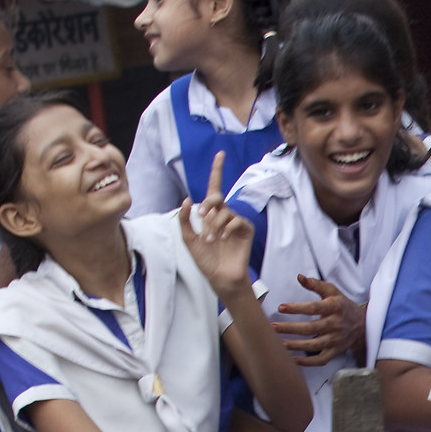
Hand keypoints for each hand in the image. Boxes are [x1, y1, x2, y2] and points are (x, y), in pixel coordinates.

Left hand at [177, 152, 254, 298]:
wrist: (220, 277)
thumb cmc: (205, 260)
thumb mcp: (188, 239)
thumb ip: (185, 220)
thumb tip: (188, 200)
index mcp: (210, 214)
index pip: (214, 188)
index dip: (217, 170)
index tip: (220, 154)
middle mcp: (223, 215)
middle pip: (217, 196)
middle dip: (208, 204)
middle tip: (202, 216)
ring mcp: (235, 222)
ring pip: (224, 211)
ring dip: (214, 224)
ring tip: (210, 240)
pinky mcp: (245, 230)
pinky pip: (236, 220)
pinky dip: (227, 228)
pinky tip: (222, 238)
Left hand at [275, 274, 366, 365]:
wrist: (362, 324)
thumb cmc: (342, 305)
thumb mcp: (332, 291)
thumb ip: (316, 284)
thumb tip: (299, 277)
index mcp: (335, 307)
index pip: (313, 308)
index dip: (296, 308)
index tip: (281, 308)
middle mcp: (335, 324)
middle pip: (310, 328)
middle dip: (290, 328)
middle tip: (273, 327)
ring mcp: (335, 340)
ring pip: (313, 346)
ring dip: (295, 345)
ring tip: (278, 343)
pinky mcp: (335, 351)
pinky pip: (320, 359)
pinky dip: (307, 362)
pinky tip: (292, 359)